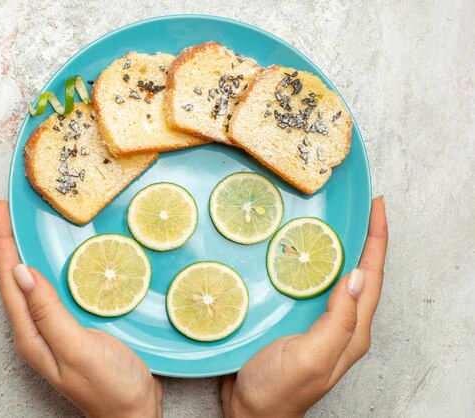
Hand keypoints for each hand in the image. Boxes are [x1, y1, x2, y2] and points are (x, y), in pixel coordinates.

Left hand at [0, 199, 162, 417]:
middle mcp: (36, 330)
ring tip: (25, 224)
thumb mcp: (78, 348)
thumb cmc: (110, 387)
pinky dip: (49, 266)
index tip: (1, 209)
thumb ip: (49, 312)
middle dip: (7, 242)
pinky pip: (52, 289)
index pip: (9, 279)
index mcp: (32, 334)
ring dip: (25, 251)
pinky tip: (56, 257)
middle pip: (14, 278)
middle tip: (10, 209)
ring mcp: (53, 329)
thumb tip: (22, 272)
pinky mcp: (71, 326)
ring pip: (31, 282)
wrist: (133, 412)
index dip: (2, 242)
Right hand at [221, 197, 387, 417]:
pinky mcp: (296, 320)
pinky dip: (311, 263)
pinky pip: (311, 285)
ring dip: (338, 247)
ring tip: (331, 220)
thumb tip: (356, 276)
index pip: (371, 277)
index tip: (377, 206)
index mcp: (351, 331)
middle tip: (357, 207)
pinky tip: (296, 252)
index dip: (377, 240)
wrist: (251, 412)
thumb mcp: (312, 356)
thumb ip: (338, 320)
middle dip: (364, 238)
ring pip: (334, 277)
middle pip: (359, 272)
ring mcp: (317, 322)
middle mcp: (340, 324)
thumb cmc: (279, 390)